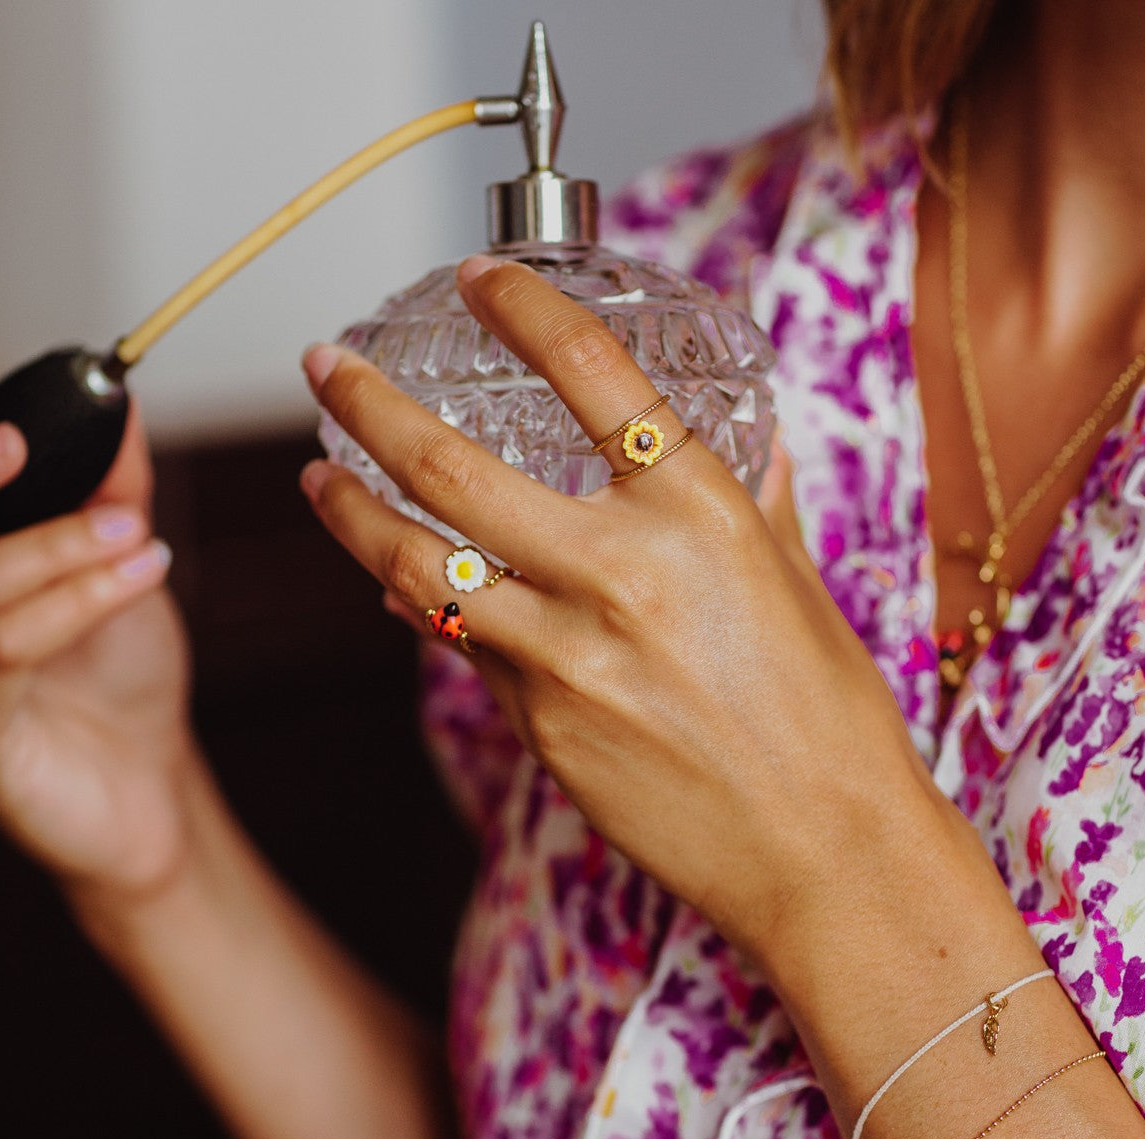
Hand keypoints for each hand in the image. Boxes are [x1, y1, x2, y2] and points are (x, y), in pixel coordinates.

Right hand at [0, 401, 193, 898]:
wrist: (148, 789)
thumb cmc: (116, 685)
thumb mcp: (118, 569)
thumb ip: (108, 492)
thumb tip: (119, 408)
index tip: (12, 429)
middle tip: (27, 449)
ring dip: (50, 551)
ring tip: (131, 532)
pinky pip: (4, 656)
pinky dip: (75, 604)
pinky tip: (138, 575)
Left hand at [300, 258, 937, 961]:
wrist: (824, 854)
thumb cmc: (828, 721)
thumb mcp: (790, 583)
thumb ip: (733, 506)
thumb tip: (706, 450)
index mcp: (702, 515)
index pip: (592, 373)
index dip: (522, 308)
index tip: (478, 279)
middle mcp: (622, 575)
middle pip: (451, 468)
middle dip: (367, 405)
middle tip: (326, 367)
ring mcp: (567, 658)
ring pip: (418, 564)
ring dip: (351, 513)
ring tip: (317, 480)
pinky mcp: (540, 727)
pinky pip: (462, 647)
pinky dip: (424, 604)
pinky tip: (398, 584)